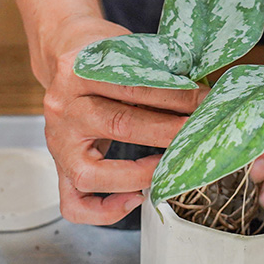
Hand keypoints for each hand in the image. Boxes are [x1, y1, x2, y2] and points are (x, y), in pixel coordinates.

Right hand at [40, 18, 206, 224]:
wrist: (65, 53)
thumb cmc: (106, 55)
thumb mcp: (128, 52)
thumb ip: (158, 73)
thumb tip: (205, 96)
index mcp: (77, 70)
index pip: (133, 86)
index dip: (176, 96)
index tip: (207, 101)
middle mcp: (62, 108)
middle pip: (119, 126)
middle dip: (169, 132)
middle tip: (201, 133)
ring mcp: (56, 142)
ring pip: (91, 174)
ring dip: (141, 175)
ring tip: (172, 166)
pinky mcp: (59, 167)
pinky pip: (74, 204)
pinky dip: (105, 211)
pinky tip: (138, 197)